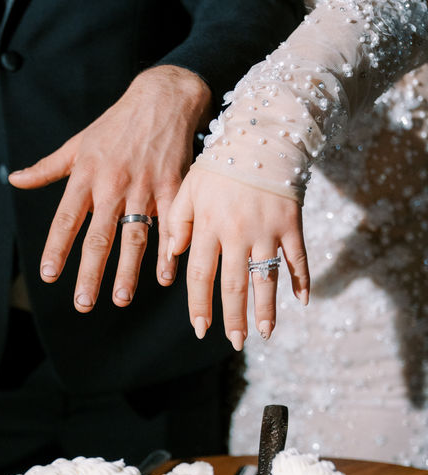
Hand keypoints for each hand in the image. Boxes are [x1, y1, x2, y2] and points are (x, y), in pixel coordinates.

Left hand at [9, 66, 211, 311]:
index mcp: (86, 175)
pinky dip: (168, 251)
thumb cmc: (116, 124)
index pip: (66, 218)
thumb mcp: (77, 143)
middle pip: (98, 235)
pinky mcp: (172, 186)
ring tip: (120, 298)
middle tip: (82, 302)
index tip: (49, 275)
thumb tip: (14, 179)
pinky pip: (170, 223)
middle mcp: (112, 184)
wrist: (163, 97)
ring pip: (133, 235)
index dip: (57, 247)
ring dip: (127, 270)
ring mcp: (143, 186)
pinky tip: (165, 277)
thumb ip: (46, 168)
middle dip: (90, 272)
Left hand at [167, 165, 309, 348]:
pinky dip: (302, 279)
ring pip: (266, 278)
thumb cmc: (220, 162)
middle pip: (233, 284)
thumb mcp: (189, 187)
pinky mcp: (292, 222)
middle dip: (233, 318)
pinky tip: (302, 302)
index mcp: (207, 225)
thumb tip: (171, 258)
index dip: (199, 305)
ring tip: (264, 333)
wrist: (262, 132)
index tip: (200, 329)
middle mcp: (237, 232)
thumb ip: (177, 222)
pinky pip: (298, 257)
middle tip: (235, 342)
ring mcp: (267, 229)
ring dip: (266, 309)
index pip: (200, 275)